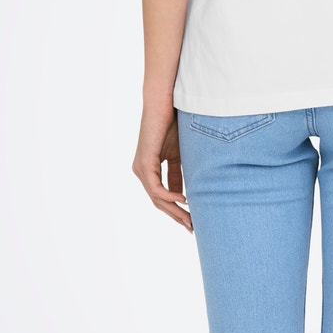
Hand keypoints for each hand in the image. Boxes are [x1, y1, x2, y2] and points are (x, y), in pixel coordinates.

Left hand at [132, 102, 191, 231]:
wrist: (164, 104)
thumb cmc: (172, 125)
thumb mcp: (179, 156)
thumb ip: (178, 175)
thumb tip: (185, 195)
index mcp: (149, 170)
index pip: (162, 197)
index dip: (177, 210)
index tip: (191, 221)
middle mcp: (141, 172)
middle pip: (158, 202)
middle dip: (176, 216)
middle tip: (192, 228)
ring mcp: (141, 168)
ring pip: (156, 198)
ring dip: (174, 210)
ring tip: (190, 219)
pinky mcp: (144, 163)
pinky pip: (156, 187)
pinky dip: (170, 196)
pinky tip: (184, 200)